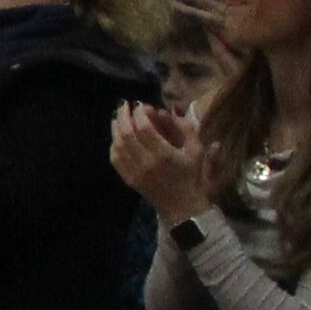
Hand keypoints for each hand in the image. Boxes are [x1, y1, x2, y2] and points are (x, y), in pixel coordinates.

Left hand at [109, 99, 219, 226]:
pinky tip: (117, 136)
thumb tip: (163, 112)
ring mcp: (135, 172)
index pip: (144, 128)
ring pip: (118, 145)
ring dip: (116, 128)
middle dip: (124, 116)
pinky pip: (115, 158)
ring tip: (118, 117)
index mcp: (165, 154)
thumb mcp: (196, 149)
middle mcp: (147, 162)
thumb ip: (183, 128)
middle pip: (127, 134)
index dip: (139, 114)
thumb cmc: (191, 174)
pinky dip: (114, 144)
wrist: (182, 204)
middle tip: (125, 106)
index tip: (140, 105)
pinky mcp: (128, 179)